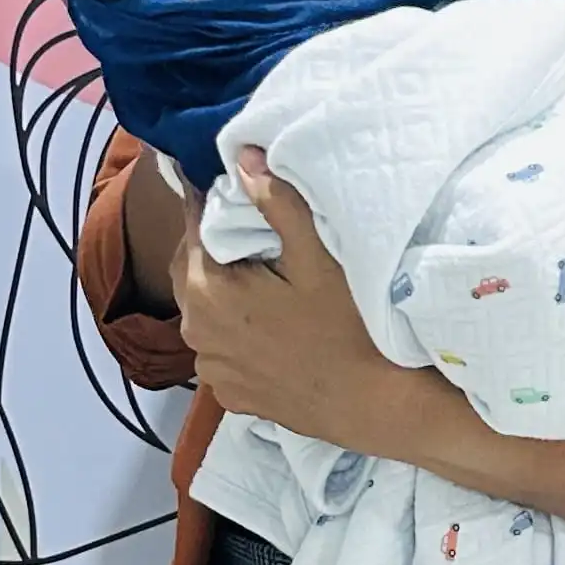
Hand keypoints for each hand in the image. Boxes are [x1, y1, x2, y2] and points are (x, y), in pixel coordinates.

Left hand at [174, 158, 423, 458]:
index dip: (205, 205)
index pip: (190, 231)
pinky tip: (264, 323)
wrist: (374, 406)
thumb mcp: (318, 258)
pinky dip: (230, 330)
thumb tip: (244, 158)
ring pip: (202, 313)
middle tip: (240, 226)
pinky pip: (219, 348)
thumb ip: (277, 204)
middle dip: (208, 245)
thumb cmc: (348, 328)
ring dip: (218, 290)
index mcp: (208, 292)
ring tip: (255, 275)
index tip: (222, 186)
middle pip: (190, 273)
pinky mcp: (231, 396)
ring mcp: (213, 370)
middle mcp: (197, 334)